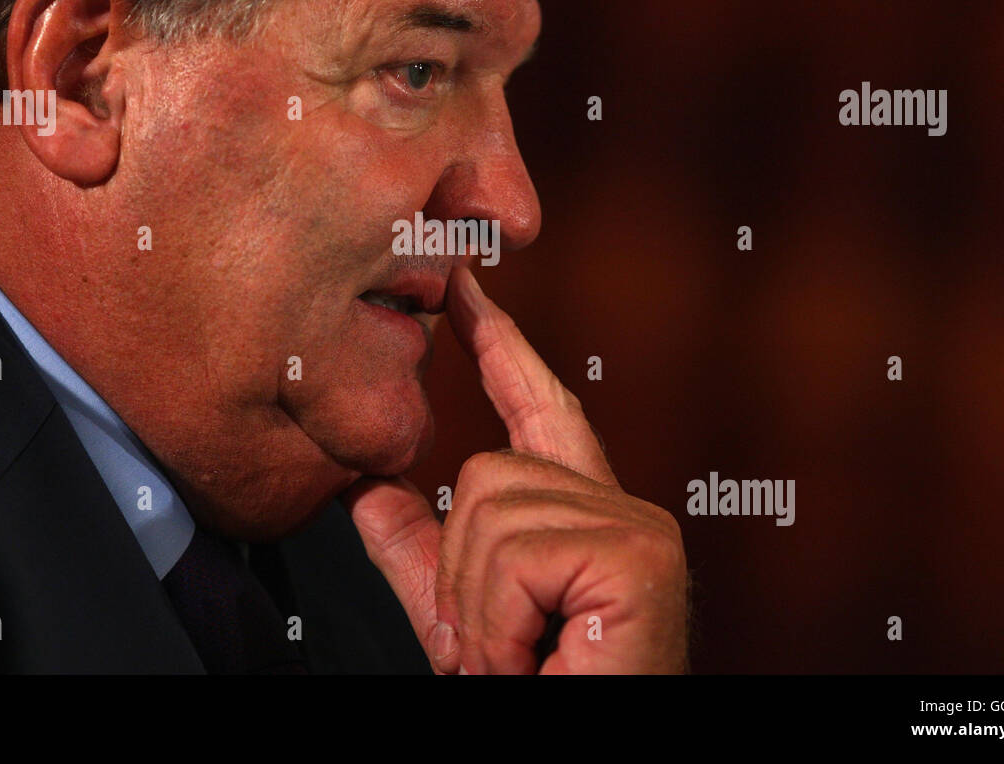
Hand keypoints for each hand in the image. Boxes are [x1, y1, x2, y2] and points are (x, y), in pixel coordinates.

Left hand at [343, 266, 687, 673]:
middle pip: (486, 471)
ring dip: (479, 607)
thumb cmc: (533, 687)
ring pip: (492, 505)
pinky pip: (516, 546)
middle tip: (504, 648)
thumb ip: (417, 550)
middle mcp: (621, 506)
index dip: (498, 344)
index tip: (467, 285)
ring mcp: (637, 526)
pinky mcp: (639, 553)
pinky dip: (500, 617)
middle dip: (462, 575)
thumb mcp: (458, 616)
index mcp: (580, 514)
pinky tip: (541, 654)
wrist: (580, 743)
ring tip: (521, 657)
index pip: (537, 406)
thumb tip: (364, 486)